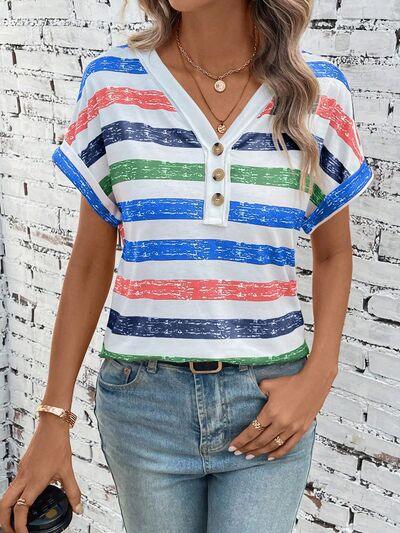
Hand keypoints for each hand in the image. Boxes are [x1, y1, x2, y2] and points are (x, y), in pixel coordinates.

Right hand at [0, 413, 81, 532]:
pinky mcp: (22, 466)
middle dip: (4, 522)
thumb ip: (73, 491)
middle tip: (11, 532)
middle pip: (4, 505)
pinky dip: (14, 496)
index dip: (19, 526)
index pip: (20, 510)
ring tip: (14, 520)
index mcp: (34, 482)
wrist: (51, 426)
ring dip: (7, 510)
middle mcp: (24, 478)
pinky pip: (13, 485)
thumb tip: (78, 508)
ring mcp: (21, 472)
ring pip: (6, 495)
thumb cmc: (58, 445)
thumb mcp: (67, 470)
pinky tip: (24, 498)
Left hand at [228, 358, 335, 459]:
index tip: (232, 447)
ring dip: (259, 452)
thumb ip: (257, 391)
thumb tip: (249, 396)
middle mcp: (280, 423)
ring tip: (249, 456)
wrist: (313, 383)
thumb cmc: (290, 382)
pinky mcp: (301, 430)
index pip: (252, 431)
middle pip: (260, 441)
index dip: (241, 440)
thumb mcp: (269, 384)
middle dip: (247, 448)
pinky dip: (278, 453)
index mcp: (270, 412)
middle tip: (237, 453)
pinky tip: (269, 457)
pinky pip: (288, 446)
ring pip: (272, 446)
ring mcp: (292, 428)